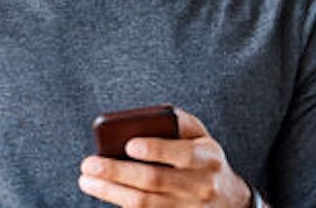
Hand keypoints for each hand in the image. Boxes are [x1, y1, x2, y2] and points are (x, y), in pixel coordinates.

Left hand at [78, 108, 251, 206]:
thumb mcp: (200, 135)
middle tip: (89, 164)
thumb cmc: (202, 158)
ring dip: (111, 191)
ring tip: (87, 180)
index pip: (183, 154)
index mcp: (208, 158)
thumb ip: (177, 122)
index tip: (130, 145)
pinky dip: (122, 204)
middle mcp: (202, 186)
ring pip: (146, 203)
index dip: (156, 150)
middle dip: (118, 172)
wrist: (229, 198)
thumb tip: (145, 116)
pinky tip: (104, 192)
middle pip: (155, 180)